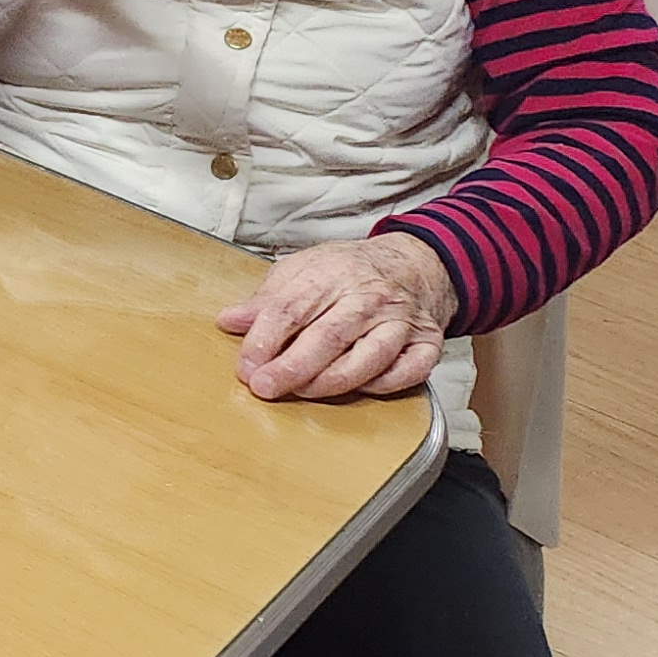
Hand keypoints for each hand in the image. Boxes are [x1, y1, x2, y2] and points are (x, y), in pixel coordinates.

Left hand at [219, 233, 454, 402]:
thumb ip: (266, 299)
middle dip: (293, 367)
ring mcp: (401, 321)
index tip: (246, 366)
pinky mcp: (427, 343)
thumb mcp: (300, 270)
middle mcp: (369, 297)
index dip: (264, 340)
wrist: (410, 264)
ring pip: (369, 358)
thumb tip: (230, 321)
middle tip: (265, 387)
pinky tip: (357, 389)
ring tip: (303, 392)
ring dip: (332, 381)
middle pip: (329, 336)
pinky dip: (384, 385)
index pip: (291, 308)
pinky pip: (409, 371)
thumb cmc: (348, 271)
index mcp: (331, 274)